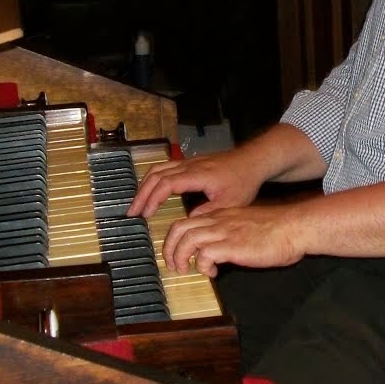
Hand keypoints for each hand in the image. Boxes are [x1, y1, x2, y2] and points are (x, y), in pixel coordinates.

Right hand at [127, 148, 266, 217]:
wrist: (253, 161)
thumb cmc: (243, 181)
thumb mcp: (230, 203)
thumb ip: (208, 212)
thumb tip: (187, 222)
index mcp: (197, 174)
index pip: (166, 184)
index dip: (152, 199)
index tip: (145, 214)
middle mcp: (189, 165)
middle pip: (156, 175)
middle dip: (141, 194)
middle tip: (132, 212)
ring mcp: (188, 162)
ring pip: (158, 169)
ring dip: (145, 185)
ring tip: (137, 203)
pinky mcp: (190, 162)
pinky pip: (165, 168)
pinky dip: (153, 180)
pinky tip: (151, 191)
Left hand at [160, 202, 304, 277]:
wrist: (295, 227)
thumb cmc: (278, 230)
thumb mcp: (248, 226)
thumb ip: (232, 233)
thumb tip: (222, 250)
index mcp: (222, 216)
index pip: (188, 221)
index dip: (178, 238)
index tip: (180, 253)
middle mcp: (219, 221)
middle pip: (180, 228)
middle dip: (169, 248)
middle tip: (173, 264)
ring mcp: (225, 232)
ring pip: (187, 240)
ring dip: (180, 257)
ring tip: (186, 270)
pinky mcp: (233, 246)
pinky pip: (205, 255)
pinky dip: (203, 266)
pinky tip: (213, 273)